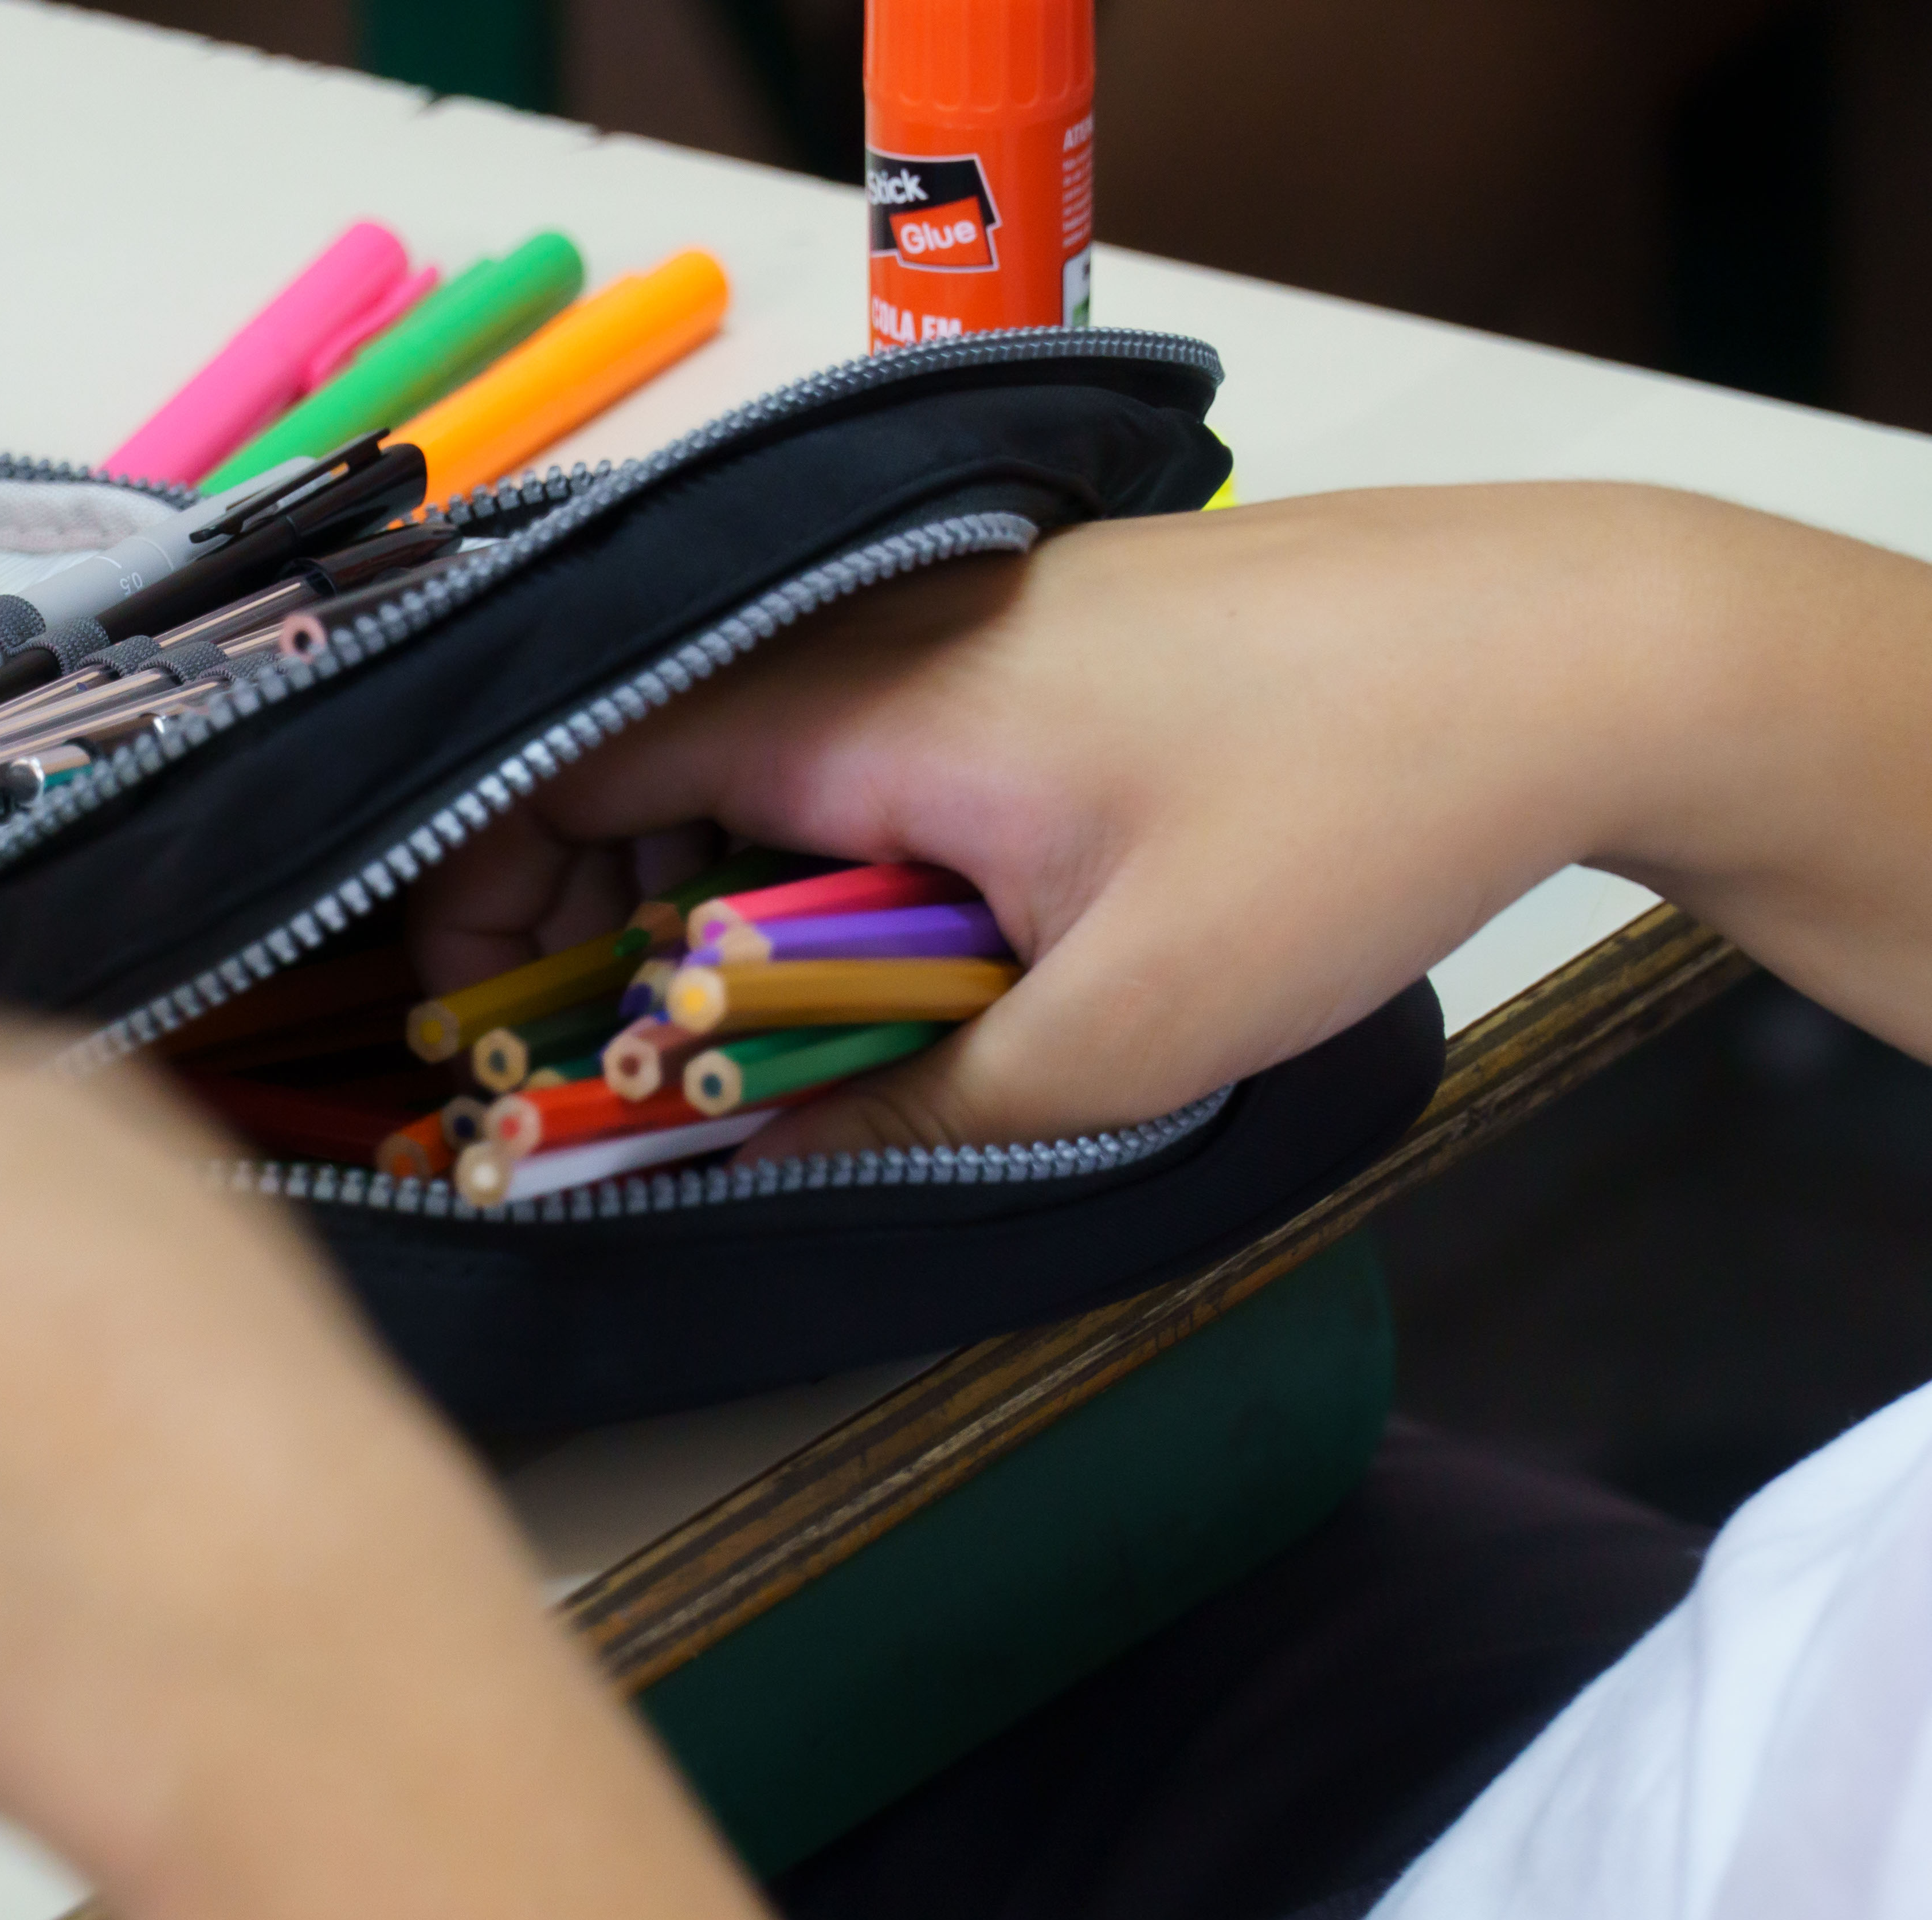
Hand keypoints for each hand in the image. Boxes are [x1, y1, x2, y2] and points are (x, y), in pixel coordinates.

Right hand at [410, 483, 1931, 1153]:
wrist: (1577, 648)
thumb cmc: (1354, 815)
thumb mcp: (1129, 1031)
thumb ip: (914, 1110)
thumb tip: (746, 1164)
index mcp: (864, 700)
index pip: (579, 762)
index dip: (485, 890)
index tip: (476, 1015)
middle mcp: (885, 632)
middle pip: (647, 761)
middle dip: (591, 913)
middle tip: (611, 1058)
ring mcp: (965, 622)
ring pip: (757, 755)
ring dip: (718, 891)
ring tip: (752, 1028)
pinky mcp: (1039, 637)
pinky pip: (864, 740)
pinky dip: (823, 844)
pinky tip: (885, 944)